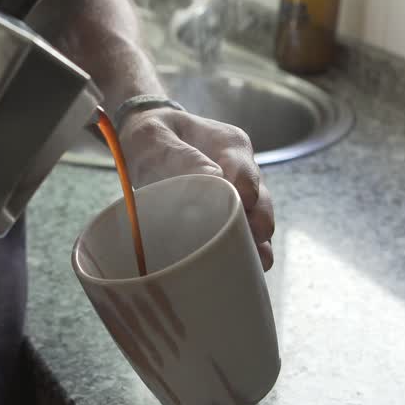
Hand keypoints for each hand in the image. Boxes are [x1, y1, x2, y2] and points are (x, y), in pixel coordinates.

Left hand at [119, 109, 274, 269]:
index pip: (248, 177)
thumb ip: (180, 155)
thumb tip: (216, 179)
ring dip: (251, 245)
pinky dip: (240, 250)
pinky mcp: (227, 213)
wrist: (143, 142)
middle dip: (254, 231)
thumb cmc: (149, 136)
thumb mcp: (154, 137)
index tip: (225, 222)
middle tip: (239, 253)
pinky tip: (232, 267)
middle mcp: (242, 170)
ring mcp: (238, 193)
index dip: (242, 203)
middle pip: (261, 204)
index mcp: (230, 145)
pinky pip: (243, 235)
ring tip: (243, 267)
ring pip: (258, 223)